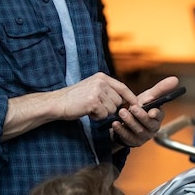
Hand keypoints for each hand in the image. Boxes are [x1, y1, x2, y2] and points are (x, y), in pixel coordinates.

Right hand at [3, 73, 138, 140]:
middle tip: (95, 107)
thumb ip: (107, 91)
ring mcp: (97, 91)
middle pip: (118, 101)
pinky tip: (87, 112)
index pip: (122, 87)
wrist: (57, 103)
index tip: (137, 105)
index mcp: (101, 77)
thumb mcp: (92, 88)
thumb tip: (126, 101)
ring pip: (112, 109)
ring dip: (103, 113)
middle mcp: (101, 82)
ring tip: (90, 108)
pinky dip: (97, 117)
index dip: (130, 97)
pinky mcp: (93, 102)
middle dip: (110, 108)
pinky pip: (104, 115)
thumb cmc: (75, 98)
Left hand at [111, 76, 179, 147]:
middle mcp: (152, 128)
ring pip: (138, 130)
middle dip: (140, 116)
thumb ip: (161, 88)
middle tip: (133, 107)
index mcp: (158, 116)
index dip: (156, 114)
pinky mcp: (133, 142)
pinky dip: (121, 130)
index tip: (151, 111)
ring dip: (129, 121)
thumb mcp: (149, 96)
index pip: (159, 116)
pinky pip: (127, 137)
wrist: (126, 120)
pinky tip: (115, 123)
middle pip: (148, 124)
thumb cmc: (140, 107)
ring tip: (121, 112)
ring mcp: (143, 136)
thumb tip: (175, 79)